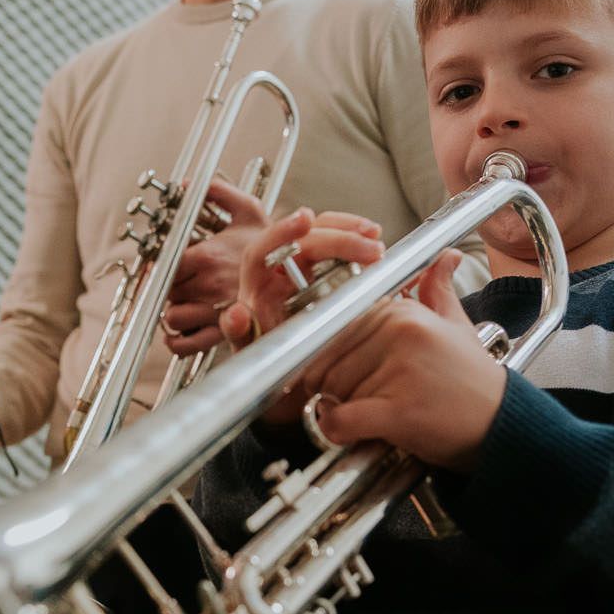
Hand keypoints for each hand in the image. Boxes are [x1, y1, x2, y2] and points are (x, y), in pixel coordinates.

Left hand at [161, 178, 272, 357]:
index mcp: (207, 256)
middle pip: (166, 290)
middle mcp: (207, 284)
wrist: (300, 273)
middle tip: (180, 282)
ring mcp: (214, 310)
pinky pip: (186, 344)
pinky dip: (177, 341)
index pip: (164, 264)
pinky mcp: (223, 332)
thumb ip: (219, 192)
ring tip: (185, 302)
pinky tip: (180, 331)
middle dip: (170, 286)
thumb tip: (189, 182)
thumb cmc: (272, 244)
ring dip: (174, 311)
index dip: (160, 266)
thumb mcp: (248, 210)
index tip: (165, 265)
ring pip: (173, 316)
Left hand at [215, 207, 384, 426]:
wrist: (296, 392)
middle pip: (306, 238)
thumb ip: (241, 336)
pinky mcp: (331, 276)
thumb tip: (236, 314)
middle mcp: (281, 272)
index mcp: (257, 286)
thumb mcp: (254, 359)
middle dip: (338, 237)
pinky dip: (361, 246)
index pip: (264, 248)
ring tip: (377, 246)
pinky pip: (344, 251)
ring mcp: (306, 272)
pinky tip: (378, 250)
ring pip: (326, 236)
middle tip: (369, 248)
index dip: (282, 231)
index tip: (305, 221)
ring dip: (352, 234)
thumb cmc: (271, 372)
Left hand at [298, 251, 506, 470]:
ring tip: (372, 414)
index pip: (337, 331)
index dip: (337, 358)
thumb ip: (439, 291)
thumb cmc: (474, 380)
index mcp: (404, 311)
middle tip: (364, 399)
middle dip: (336, 387)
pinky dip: (336, 430)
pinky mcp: (399, 410)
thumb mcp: (457, 326)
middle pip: (330, 362)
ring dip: (341, 410)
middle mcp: (400, 333)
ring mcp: (400, 370)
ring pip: (334, 392)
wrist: (502, 423)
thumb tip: (446, 257)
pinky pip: (342, 420)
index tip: (355, 372)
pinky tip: (351, 433)